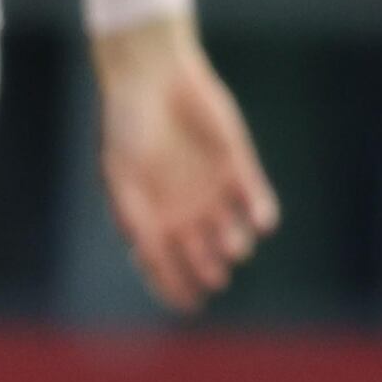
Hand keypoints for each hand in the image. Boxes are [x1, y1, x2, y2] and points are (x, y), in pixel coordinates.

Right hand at [94, 15, 279, 313]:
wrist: (152, 76)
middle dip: (211, 270)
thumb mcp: (118, 175)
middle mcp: (184, 212)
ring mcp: (213, 191)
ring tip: (232, 244)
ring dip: (236, 244)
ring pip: (233, 235)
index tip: (191, 305)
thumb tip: (145, 259)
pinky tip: (262, 221)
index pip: (166, 268)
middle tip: (215, 274)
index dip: (178, 290)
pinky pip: (257, 200)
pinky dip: (262, 214)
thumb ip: (132, 216)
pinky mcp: (239, 167)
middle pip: (204, 259)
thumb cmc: (126, 126)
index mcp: (151, 219)